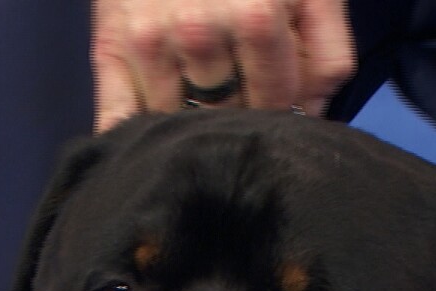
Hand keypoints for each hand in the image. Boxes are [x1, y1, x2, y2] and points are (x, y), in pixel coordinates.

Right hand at [91, 0, 355, 131]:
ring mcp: (148, 41)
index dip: (280, 111)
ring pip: (176, 121)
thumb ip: (328, 54)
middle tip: (238, 108)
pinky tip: (150, 130)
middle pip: (224, 115)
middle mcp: (196, 28)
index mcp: (253, 14)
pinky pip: (118, 115)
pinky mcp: (108, 49)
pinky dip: (130, 132)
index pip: (272, 100)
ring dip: (188, 126)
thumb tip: (311, 116)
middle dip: (236, 120)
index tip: (277, 105)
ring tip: (201, 103)